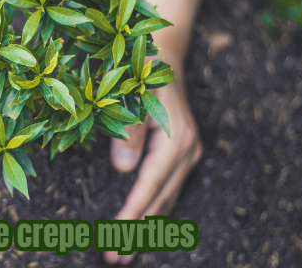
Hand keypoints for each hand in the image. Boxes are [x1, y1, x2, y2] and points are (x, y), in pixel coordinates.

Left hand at [104, 67, 202, 264]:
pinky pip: (168, 190)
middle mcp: (186, 151)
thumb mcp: (132, 94)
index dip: (132, 213)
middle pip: (161, 200)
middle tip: (113, 258)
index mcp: (174, 139)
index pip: (150, 185)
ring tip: (122, 254)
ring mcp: (188, 154)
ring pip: (167, 199)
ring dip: (146, 228)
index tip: (116, 237)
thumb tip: (123, 170)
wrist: (163, 55)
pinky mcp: (183, 154)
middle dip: (137, 232)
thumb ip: (129, 131)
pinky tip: (141, 228)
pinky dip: (154, 211)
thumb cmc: (141, 71)